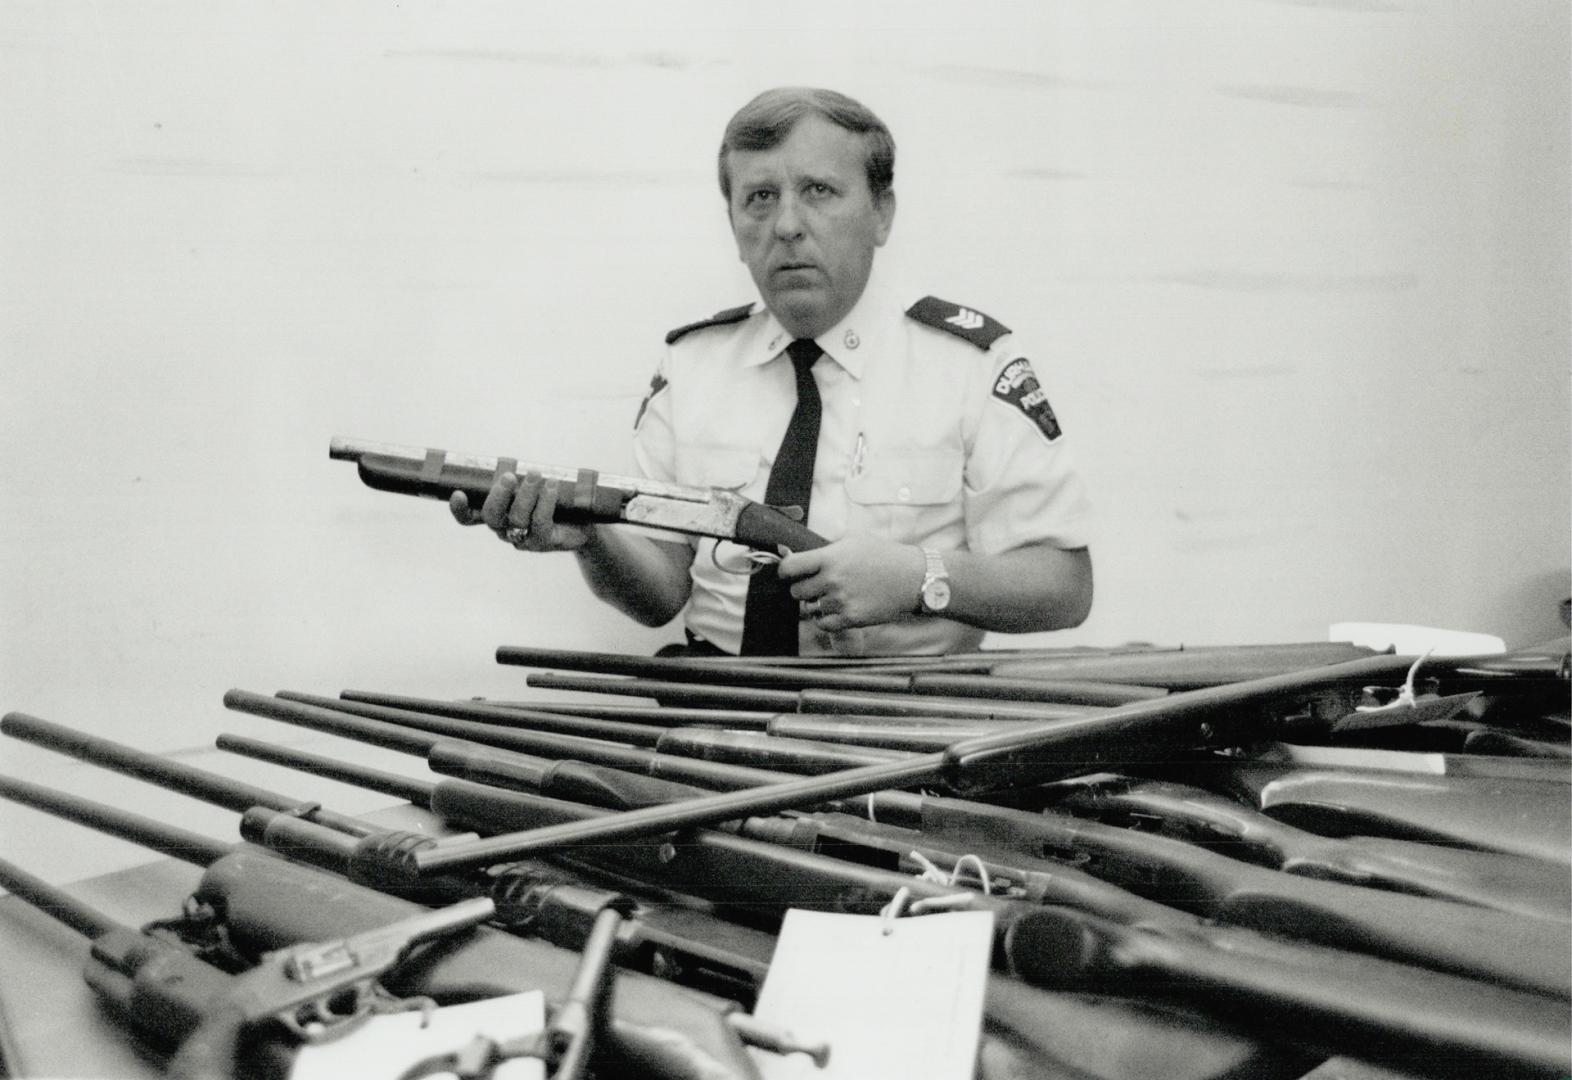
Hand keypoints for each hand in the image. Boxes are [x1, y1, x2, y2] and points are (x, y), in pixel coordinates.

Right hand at [449, 471, 590, 552]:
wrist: (582, 522)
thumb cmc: (552, 500)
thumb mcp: (531, 486)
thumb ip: (519, 475)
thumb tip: (513, 455)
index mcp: (496, 514)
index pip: (469, 517)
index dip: (460, 510)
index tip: (458, 494)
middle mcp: (505, 528)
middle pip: (492, 517)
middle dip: (499, 495)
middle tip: (509, 477)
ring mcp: (524, 538)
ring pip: (517, 518)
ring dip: (526, 494)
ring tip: (536, 475)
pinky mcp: (544, 541)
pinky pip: (541, 523)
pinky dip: (546, 502)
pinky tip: (552, 486)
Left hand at [777, 535, 924, 632]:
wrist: (912, 577)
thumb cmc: (883, 555)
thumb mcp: (853, 541)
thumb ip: (825, 549)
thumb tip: (794, 555)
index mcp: (830, 558)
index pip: (789, 568)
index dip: (784, 571)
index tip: (788, 573)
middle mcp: (832, 580)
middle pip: (796, 592)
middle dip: (803, 588)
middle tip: (817, 585)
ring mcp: (841, 601)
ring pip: (809, 609)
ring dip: (816, 604)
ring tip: (833, 595)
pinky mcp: (851, 618)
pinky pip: (823, 624)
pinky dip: (826, 619)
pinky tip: (837, 609)